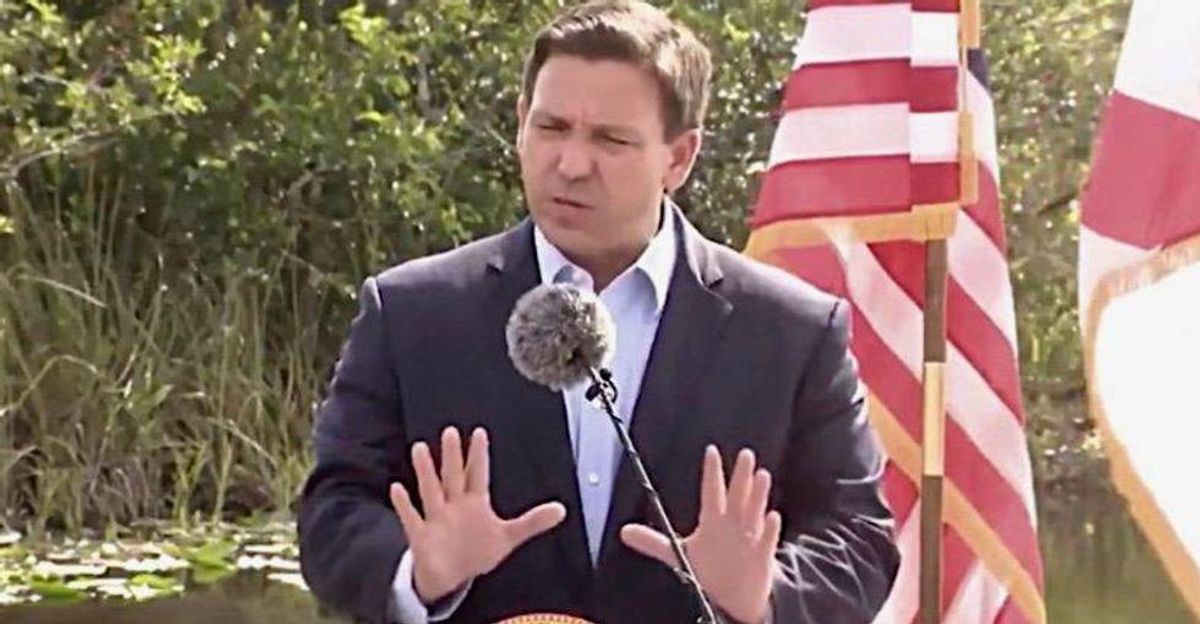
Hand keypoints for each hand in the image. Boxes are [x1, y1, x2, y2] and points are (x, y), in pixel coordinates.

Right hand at [390, 427, 565, 604]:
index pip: (478, 474)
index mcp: (475, 503)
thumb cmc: (477, 550)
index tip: (480, 433)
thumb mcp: (508, 537)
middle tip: (451, 432)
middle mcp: (454, 505)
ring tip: (420, 449)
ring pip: (430, 491)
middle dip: (453, 456)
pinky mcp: (421, 535)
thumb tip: (561, 510)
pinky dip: (404, 504)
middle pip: (453, 476)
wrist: (451, 576)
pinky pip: (411, 518)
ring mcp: (437, 518)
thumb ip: (533, 523)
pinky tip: (397, 488)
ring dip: (426, 472)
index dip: (480, 455)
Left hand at [621, 446, 779, 623]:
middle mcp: (733, 524)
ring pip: (754, 512)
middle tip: (745, 454)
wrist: (735, 597)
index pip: (712, 491)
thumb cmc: (711, 569)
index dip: (711, 471)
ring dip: (758, 495)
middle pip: (737, 495)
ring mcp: (749, 538)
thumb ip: (653, 542)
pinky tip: (773, 516)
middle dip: (741, 476)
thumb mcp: (679, 554)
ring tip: (762, 475)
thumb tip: (623, 532)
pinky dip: (769, 529)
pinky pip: (766, 541)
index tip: (711, 450)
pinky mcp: (761, 557)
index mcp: (713, 520)